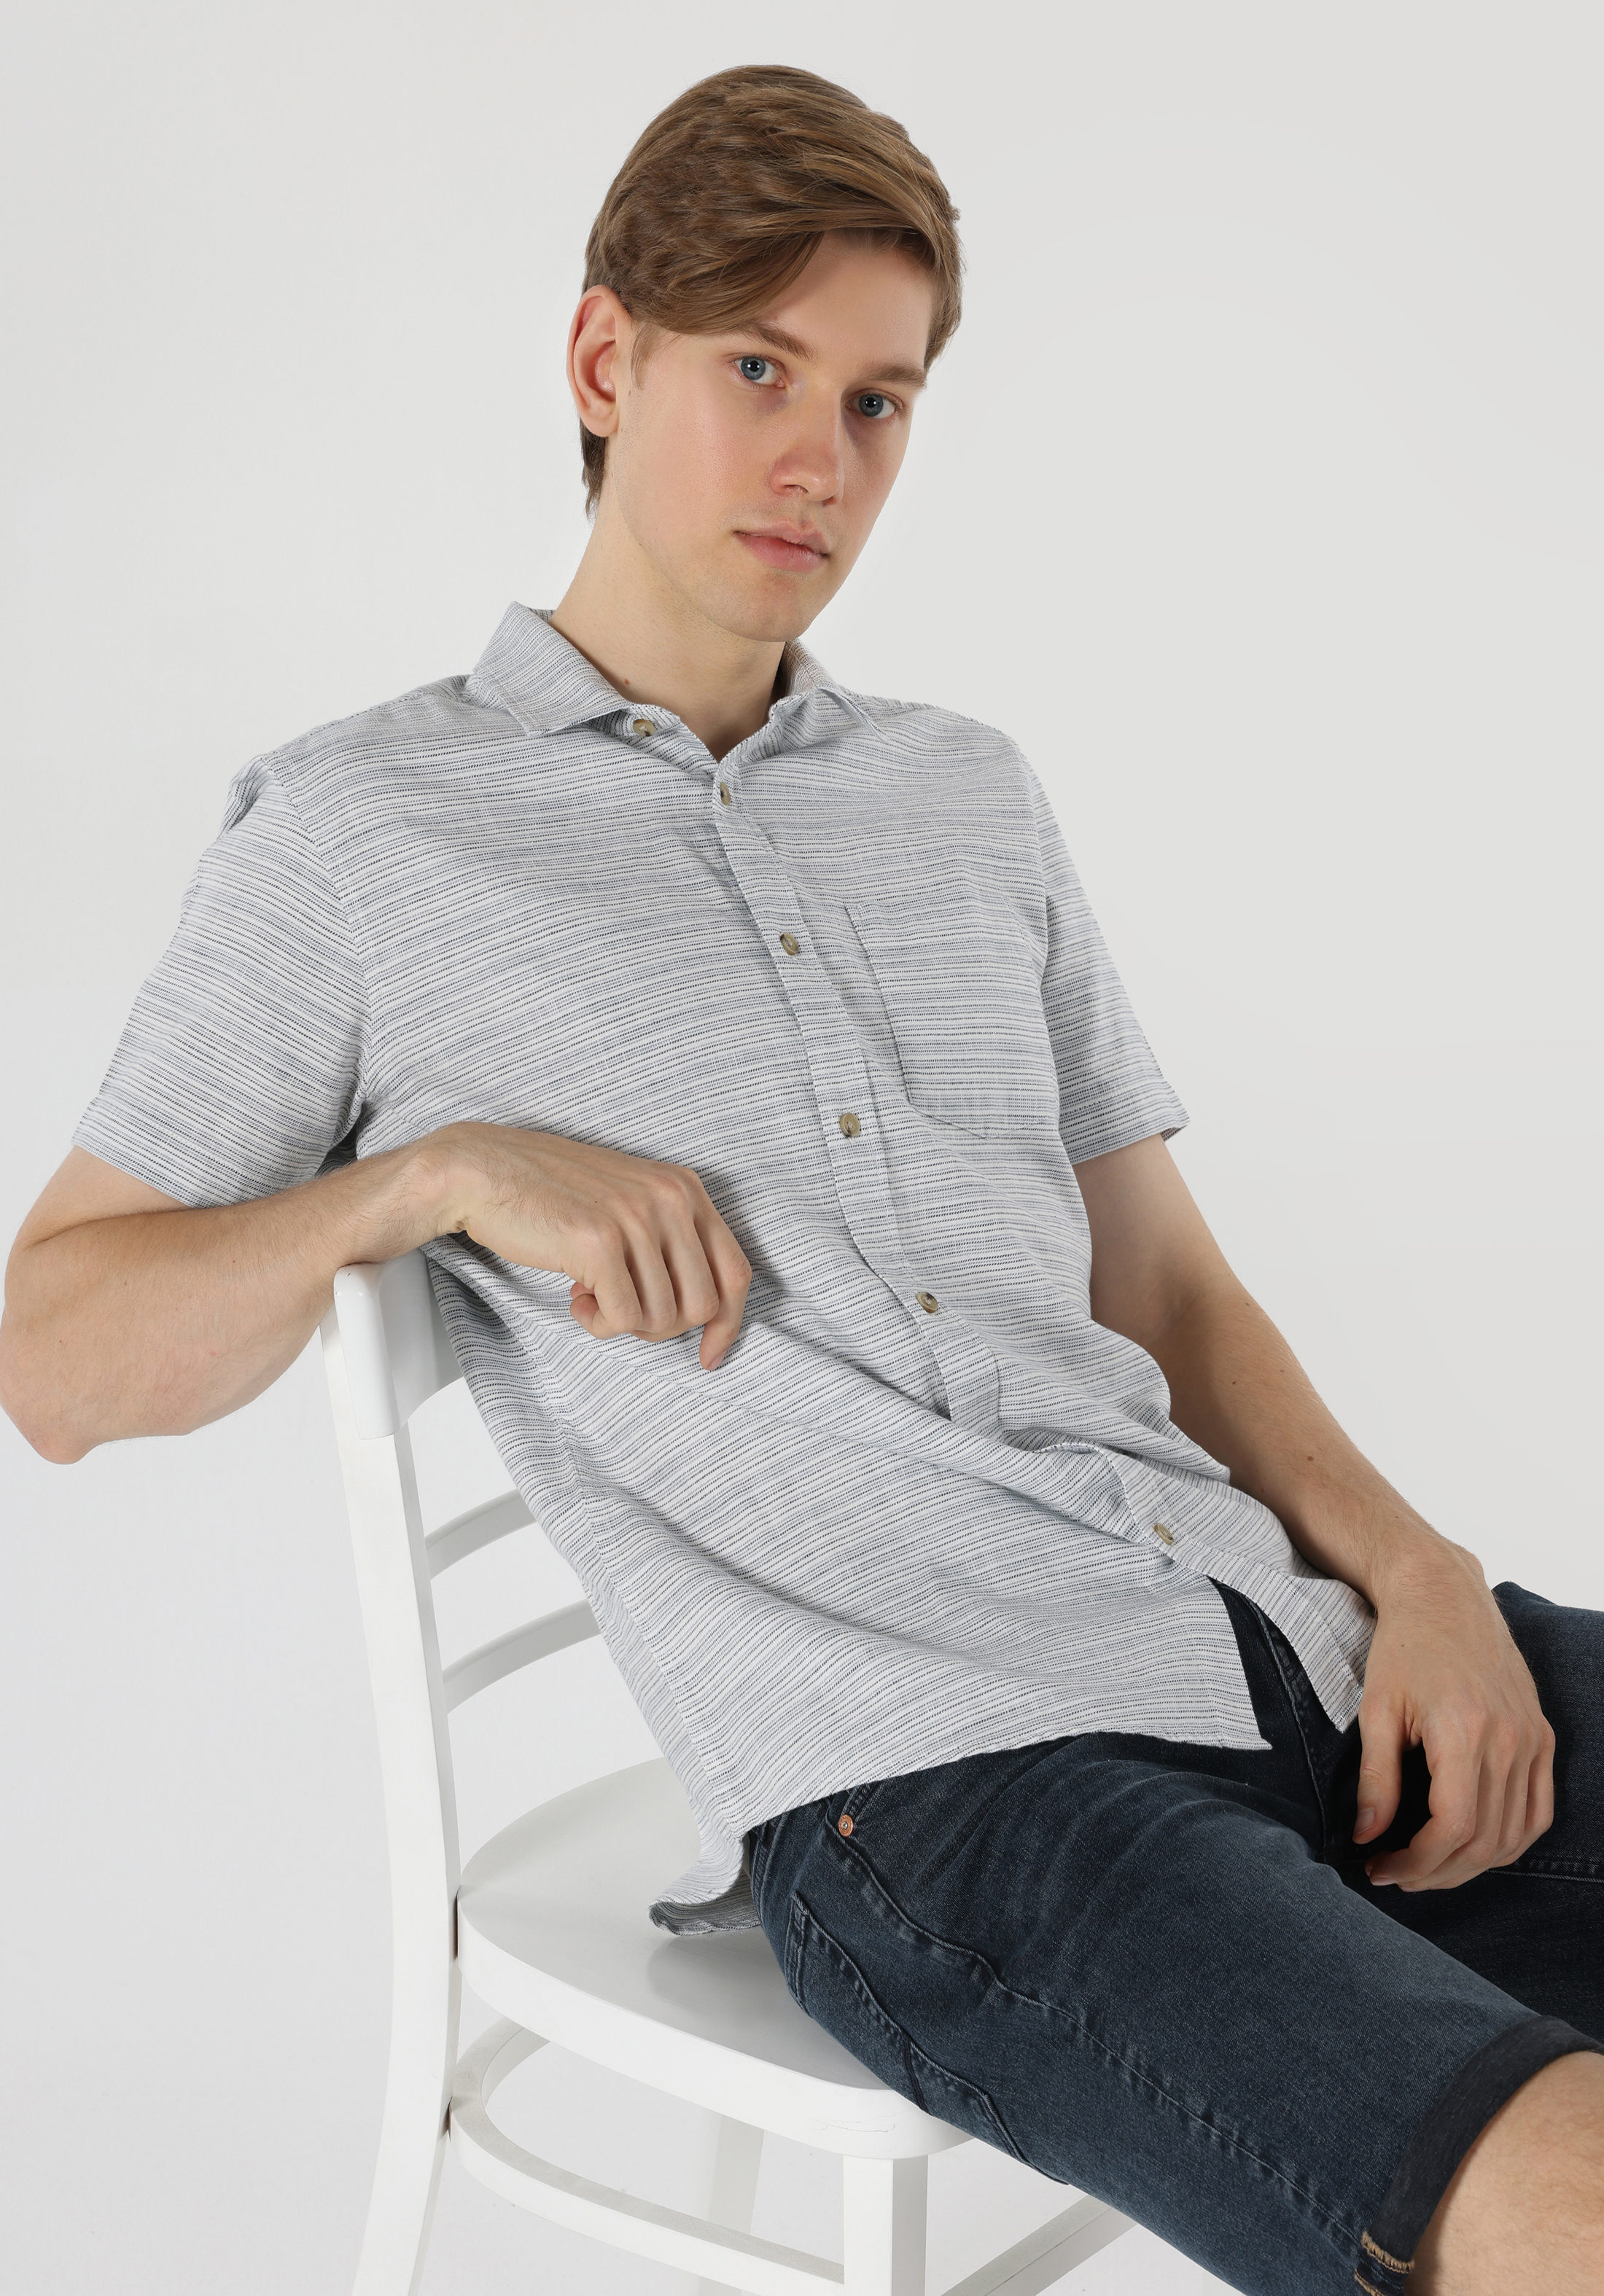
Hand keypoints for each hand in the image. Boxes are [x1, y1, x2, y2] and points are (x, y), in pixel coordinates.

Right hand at [428, 1122, 751, 1369]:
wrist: (484, 1171)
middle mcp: (671, 1199)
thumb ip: (669, 1244)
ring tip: (591, 1297)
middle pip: (703, 1306)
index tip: (708, 1355)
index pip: (736, 1273)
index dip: (728, 1325)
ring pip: (663, 1318)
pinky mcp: (599, 1242)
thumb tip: (701, 1313)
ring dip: (623, 1323)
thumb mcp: (629, 1205)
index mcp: (685, 1189)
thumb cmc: (552, 1196)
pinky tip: (575, 1300)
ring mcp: (637, 1219)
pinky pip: (623, 1319)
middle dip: (663, 1327)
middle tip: (622, 1311)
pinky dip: (599, 1325)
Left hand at [1355, 1537, 1555, 1889]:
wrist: (1443, 1595)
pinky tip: (1472, 1848)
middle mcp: (1508, 1738)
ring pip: (1513, 1834)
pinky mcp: (1542, 1735)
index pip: (1453, 1827)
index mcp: (1464, 1730)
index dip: (1416, 1862)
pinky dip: (1509, 1841)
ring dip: (1471, 1865)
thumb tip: (1367, 1837)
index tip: (1379, 1867)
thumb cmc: (1402, 1648)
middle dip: (1436, 1872)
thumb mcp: (1375, 1710)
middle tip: (1395, 1874)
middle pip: (1484, 1840)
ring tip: (1426, 1867)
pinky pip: (1538, 1810)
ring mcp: (1532, 1738)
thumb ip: (1374, 1778)